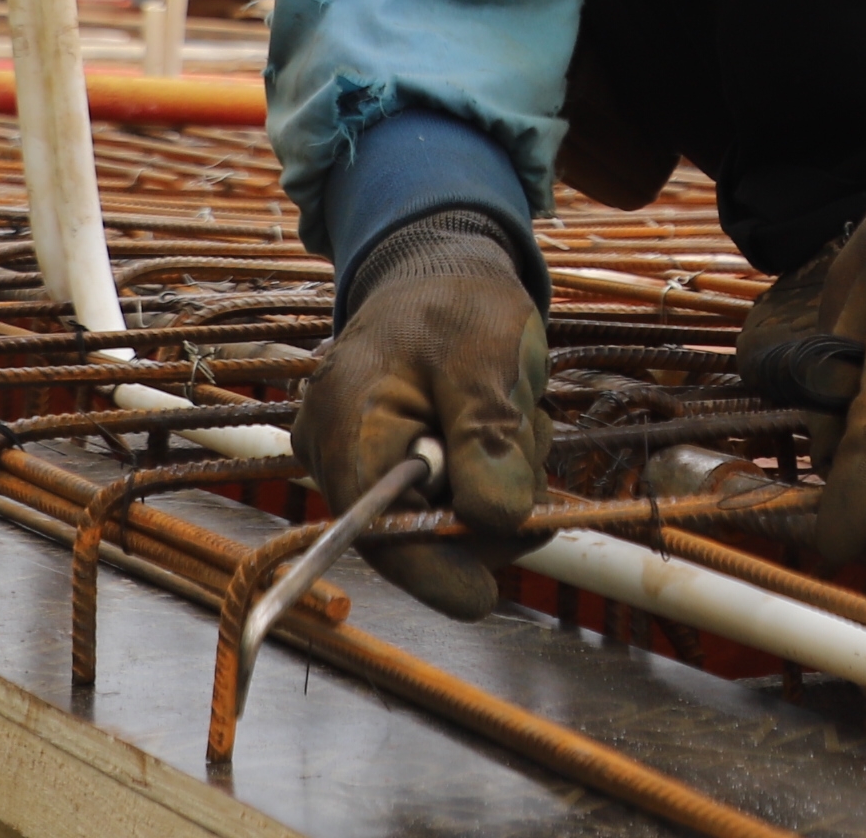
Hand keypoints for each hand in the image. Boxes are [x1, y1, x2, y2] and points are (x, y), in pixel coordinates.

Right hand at [298, 213, 550, 618]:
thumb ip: (490, 435)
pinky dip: (479, 475)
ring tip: (515, 417)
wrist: (439, 269)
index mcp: (349, 421)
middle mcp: (334, 450)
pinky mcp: (383, 464)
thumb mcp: (488, 355)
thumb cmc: (459, 303)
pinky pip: (439, 497)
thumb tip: (498, 520)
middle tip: (531, 441)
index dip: (431, 571)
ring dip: (492, 484)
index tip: (485, 595)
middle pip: (411, 528)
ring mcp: (355, 459)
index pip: (378, 526)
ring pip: (435, 516)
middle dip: (484, 505)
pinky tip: (496, 427)